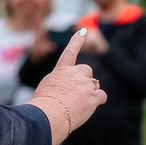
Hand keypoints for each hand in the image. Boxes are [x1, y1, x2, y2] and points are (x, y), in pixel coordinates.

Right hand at [31, 29, 105, 143]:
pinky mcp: (94, 96)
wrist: (49, 113)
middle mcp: (75, 74)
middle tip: (76, 93)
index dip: (77, 40)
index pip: (70, 52)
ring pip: (94, 85)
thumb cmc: (44, 104)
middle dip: (85, 79)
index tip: (83, 30)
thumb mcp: (47, 88)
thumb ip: (60, 84)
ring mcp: (86, 84)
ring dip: (89, 93)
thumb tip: (67, 92)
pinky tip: (88, 106)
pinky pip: (102, 96)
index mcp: (61, 71)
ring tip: (77, 104)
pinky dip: (97, 101)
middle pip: (87, 71)